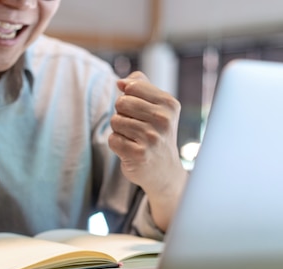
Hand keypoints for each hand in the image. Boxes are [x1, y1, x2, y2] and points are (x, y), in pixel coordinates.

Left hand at [109, 71, 186, 230]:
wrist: (164, 171)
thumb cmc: (157, 134)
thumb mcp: (157, 107)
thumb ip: (141, 86)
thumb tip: (121, 81)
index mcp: (169, 104)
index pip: (132, 87)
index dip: (128, 98)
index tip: (139, 111)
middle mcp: (163, 120)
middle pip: (121, 103)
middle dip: (122, 114)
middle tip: (136, 127)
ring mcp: (151, 138)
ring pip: (115, 121)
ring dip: (120, 131)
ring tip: (134, 139)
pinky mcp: (138, 154)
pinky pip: (113, 139)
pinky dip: (117, 144)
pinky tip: (130, 150)